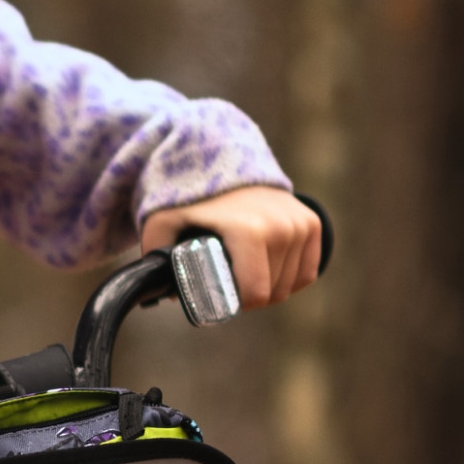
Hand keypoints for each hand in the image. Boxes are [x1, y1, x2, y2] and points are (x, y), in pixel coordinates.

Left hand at [137, 185, 322, 309]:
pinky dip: (291, 279)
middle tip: (227, 289)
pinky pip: (307, 272)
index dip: (235, 306)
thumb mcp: (162, 222)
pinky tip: (269, 273)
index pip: (254, 294)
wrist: (224, 156)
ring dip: (269, 288)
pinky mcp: (311, 222)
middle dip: (249, 299)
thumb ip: (153, 255)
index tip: (219, 300)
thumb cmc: (190, 196)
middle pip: (272, 293)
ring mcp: (300, 224)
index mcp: (249, 232)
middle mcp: (282, 228)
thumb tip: (157, 292)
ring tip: (243, 276)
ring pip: (290, 286)